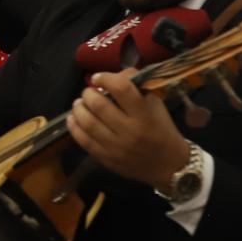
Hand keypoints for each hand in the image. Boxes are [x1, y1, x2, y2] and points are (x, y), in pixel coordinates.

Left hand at [66, 70, 188, 192]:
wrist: (168, 164)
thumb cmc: (162, 128)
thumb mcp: (155, 103)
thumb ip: (135, 86)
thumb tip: (110, 76)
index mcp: (144, 114)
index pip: (121, 88)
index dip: (106, 78)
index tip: (99, 77)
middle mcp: (130, 131)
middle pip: (99, 105)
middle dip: (88, 94)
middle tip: (88, 92)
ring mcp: (117, 147)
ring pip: (88, 123)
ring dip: (78, 109)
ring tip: (79, 103)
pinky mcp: (107, 159)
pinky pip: (84, 141)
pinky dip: (74, 127)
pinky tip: (73, 119)